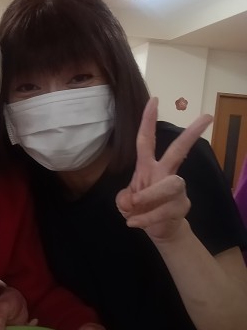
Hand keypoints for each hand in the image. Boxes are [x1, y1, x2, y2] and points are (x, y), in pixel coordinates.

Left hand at [115, 97, 212, 242]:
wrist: (157, 229)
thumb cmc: (140, 208)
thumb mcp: (124, 202)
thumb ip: (124, 198)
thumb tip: (130, 199)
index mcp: (148, 166)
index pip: (146, 140)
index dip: (148, 120)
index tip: (154, 100)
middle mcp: (164, 173)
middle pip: (178, 151)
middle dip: (190, 134)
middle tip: (206, 117)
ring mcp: (176, 189)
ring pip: (170, 185)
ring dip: (148, 196)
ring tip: (132, 206)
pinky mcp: (180, 206)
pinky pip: (163, 211)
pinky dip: (144, 218)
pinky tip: (133, 223)